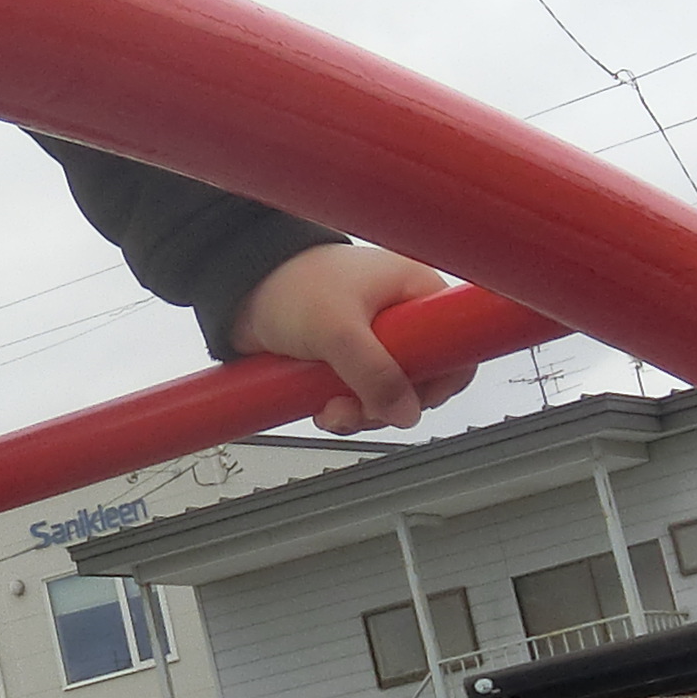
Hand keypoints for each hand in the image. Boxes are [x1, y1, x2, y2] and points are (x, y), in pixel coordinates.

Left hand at [230, 245, 473, 434]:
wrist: (239, 291)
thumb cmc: (289, 284)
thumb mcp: (337, 329)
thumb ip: (374, 372)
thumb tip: (406, 412)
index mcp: (413, 290)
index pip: (457, 341)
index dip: (443, 376)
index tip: (418, 397)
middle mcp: (400, 318)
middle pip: (422, 380)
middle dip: (388, 404)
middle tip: (362, 407)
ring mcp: (374, 342)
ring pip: (388, 397)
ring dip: (361, 413)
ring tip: (333, 408)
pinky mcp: (348, 362)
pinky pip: (361, 399)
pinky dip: (344, 411)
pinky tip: (324, 407)